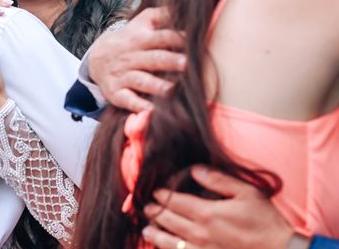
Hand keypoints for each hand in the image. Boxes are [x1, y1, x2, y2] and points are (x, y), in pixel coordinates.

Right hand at [88, 7, 185, 111]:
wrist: (97, 59)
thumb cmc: (129, 40)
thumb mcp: (141, 22)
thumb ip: (162, 14)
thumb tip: (186, 6)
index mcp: (141, 39)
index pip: (162, 37)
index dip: (178, 38)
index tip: (196, 41)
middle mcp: (132, 57)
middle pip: (153, 58)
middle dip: (170, 61)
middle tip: (188, 65)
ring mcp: (123, 76)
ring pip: (142, 80)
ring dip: (157, 85)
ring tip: (172, 90)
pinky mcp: (116, 93)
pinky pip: (128, 100)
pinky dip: (138, 107)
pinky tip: (151, 112)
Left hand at [141, 166, 295, 248]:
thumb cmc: (265, 222)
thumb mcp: (246, 193)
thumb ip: (218, 180)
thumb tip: (195, 170)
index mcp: (207, 214)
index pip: (174, 202)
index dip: (162, 196)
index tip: (156, 192)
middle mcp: (200, 234)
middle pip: (168, 222)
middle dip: (155, 213)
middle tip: (146, 208)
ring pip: (170, 244)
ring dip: (156, 236)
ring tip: (148, 230)